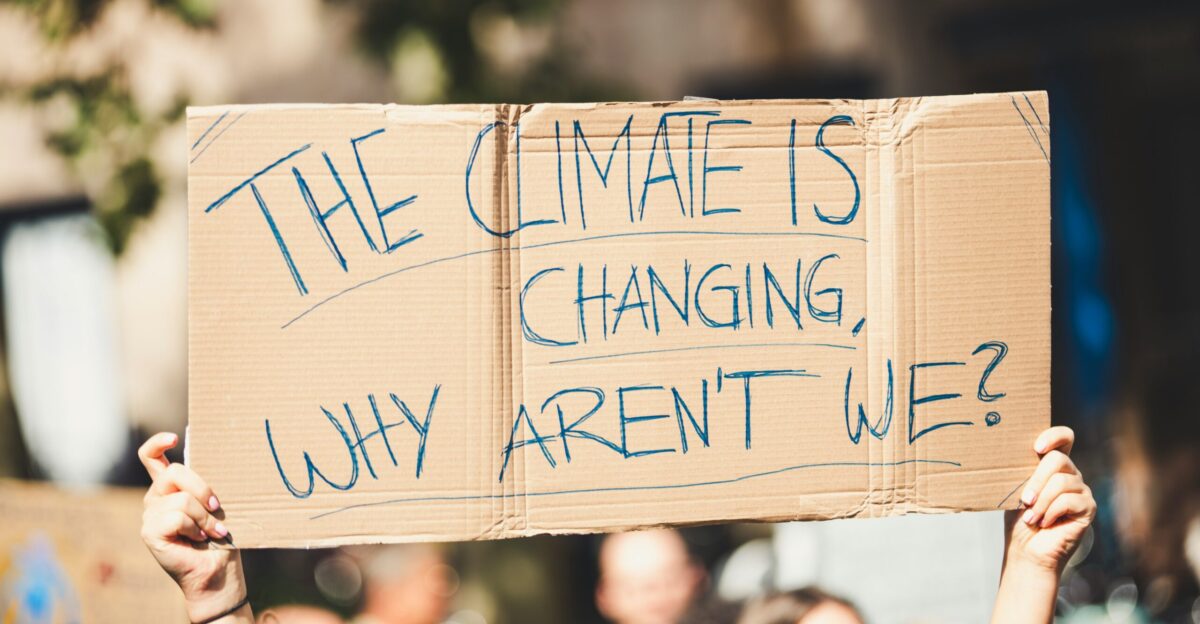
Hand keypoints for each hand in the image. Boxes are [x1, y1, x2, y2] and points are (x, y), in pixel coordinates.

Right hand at [139, 433, 250, 622]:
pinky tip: (199, 538)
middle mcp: (155, 497)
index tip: (174, 437)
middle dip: (202, 488)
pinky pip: (176, 517)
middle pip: (174, 473)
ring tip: (213, 530)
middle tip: (218, 507)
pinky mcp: (149, 532)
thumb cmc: (221, 535)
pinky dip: (194, 527)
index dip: (158, 444)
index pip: (151, 457)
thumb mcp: (216, 503)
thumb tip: (225, 458)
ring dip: (204, 516)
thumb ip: (208, 484)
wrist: (217, 571)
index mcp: (170, 487)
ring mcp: (149, 515)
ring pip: (181, 499)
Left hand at [1005, 426, 1095, 572]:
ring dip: (1041, 501)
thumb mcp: (1017, 491)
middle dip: (1037, 480)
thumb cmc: (1019, 520)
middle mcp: (1070, 474)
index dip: (1053, 436)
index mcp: (1053, 465)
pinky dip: (1051, 512)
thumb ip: (1023, 472)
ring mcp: (1081, 490)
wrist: (1027, 550)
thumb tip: (1012, 454)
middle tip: (1025, 499)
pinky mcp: (1088, 507)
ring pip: (1061, 481)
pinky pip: (1069, 500)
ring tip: (1031, 517)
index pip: (1064, 438)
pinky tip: (1044, 523)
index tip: (1036, 448)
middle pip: (1058, 459)